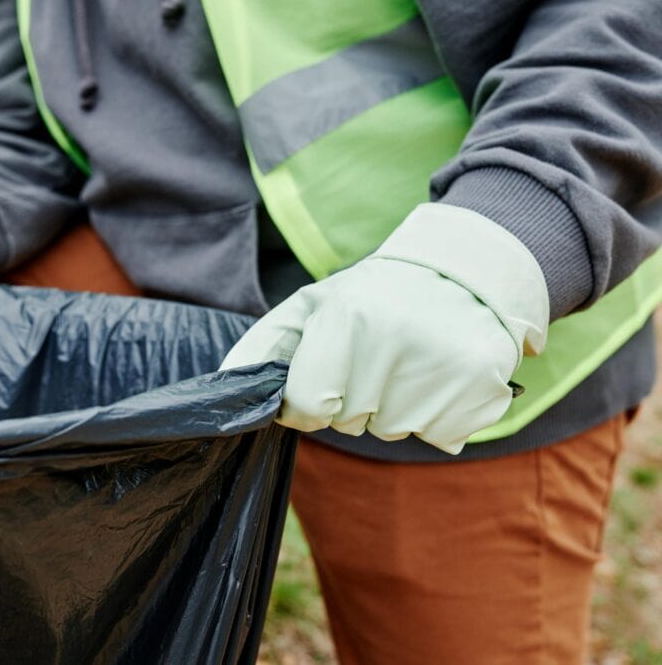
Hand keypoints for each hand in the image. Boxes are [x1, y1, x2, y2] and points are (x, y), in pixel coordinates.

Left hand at [221, 203, 548, 453]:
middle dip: (356, 400)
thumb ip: (264, 345)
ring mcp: (445, 368)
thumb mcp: (314, 305)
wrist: (469, 270)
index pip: (309, 406)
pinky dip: (437, 415)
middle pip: (352, 422)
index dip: (311, 402)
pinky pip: (439, 436)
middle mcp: (397, 341)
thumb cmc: (377, 295)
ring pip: (393, 431)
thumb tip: (225, 384)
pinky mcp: (482, 389)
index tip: (327, 376)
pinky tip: (442, 373)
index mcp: (349, 316)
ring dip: (395, 407)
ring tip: (413, 359)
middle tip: (380, 355)